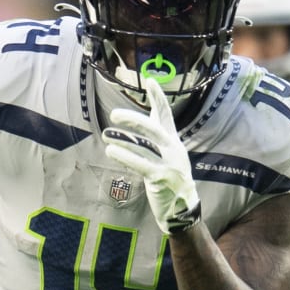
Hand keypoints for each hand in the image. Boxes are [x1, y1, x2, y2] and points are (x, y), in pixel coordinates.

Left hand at [103, 78, 200, 233]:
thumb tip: (142, 122)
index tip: (150, 80)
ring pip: (144, 145)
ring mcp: (169, 163)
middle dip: (133, 119)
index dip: (158, 97)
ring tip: (106, 134)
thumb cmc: (171, 180)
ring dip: (122, 139)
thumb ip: (156, 140)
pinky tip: (111, 151)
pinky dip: (125, 156)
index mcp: (174, 141)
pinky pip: (141, 164)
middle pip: (152, 127)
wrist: (183, 209)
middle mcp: (173, 148)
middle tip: (114, 114)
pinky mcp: (161, 178)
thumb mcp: (168, 156)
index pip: (166, 114)